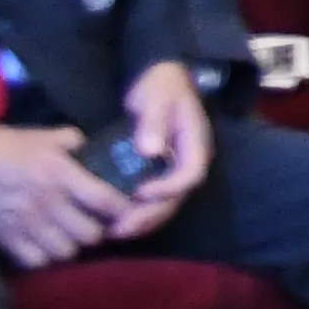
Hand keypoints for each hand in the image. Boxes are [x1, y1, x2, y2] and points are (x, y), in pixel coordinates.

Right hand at [0, 122, 133, 269]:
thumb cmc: (4, 145)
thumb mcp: (45, 135)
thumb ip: (74, 143)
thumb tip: (94, 150)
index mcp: (60, 174)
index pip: (105, 201)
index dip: (122, 209)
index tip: (125, 208)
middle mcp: (47, 203)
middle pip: (90, 235)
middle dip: (98, 230)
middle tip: (95, 222)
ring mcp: (25, 224)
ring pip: (66, 252)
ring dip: (72, 244)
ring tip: (71, 234)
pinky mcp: (5, 238)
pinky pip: (36, 261)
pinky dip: (45, 257)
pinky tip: (46, 244)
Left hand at [112, 61, 217, 216]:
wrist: (160, 78)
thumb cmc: (161, 85)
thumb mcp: (158, 97)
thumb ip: (154, 122)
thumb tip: (150, 150)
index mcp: (196, 144)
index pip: (190, 175)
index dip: (167, 189)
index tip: (139, 192)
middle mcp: (188, 163)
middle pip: (176, 199)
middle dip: (149, 216)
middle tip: (120, 228)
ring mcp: (174, 170)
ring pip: (164, 205)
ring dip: (141, 222)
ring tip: (112, 231)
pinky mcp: (159, 174)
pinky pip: (152, 201)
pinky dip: (135, 214)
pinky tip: (112, 220)